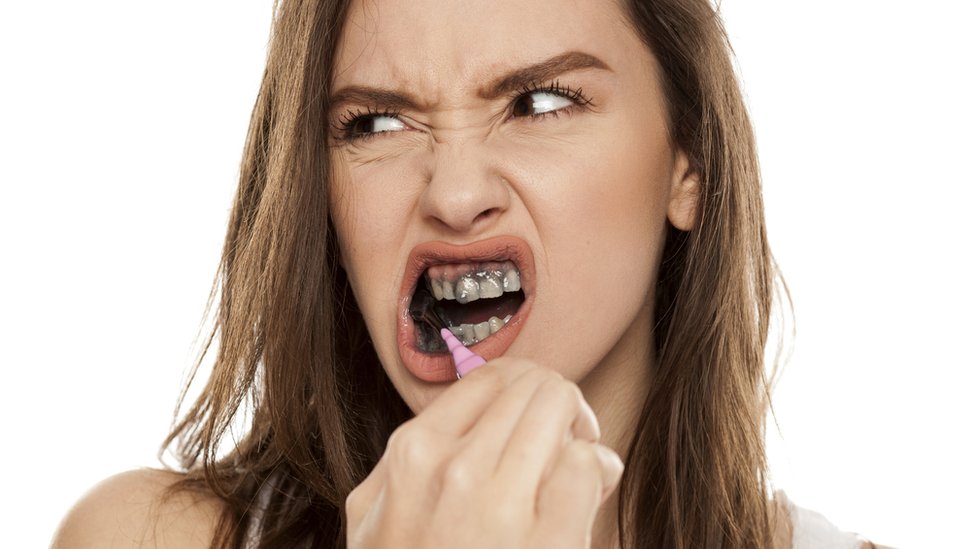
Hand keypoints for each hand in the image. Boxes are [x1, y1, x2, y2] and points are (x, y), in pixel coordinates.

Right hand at [345, 358, 623, 548]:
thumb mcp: (378, 520)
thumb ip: (411, 463)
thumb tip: (478, 423)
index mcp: (411, 456)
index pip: (491, 377)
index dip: (527, 390)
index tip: (538, 420)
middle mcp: (452, 468)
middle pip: (536, 386)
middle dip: (560, 406)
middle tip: (565, 441)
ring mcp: (499, 504)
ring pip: (564, 409)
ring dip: (581, 433)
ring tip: (575, 466)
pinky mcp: (549, 542)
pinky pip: (589, 464)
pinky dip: (597, 472)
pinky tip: (587, 497)